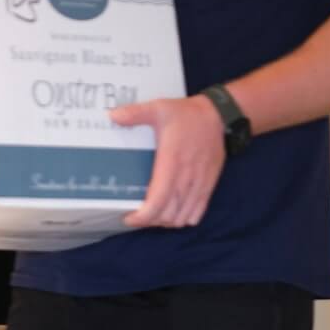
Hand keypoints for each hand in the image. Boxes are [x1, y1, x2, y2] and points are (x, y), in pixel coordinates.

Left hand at [110, 95, 225, 228]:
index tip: (129, 217)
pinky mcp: (209, 185)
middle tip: (137, 213)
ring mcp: (199, 184)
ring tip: (153, 213)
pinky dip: (183, 218)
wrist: (216, 116)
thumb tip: (113, 116)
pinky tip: (173, 210)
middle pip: (167, 215)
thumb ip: (136, 113)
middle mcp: (186, 177)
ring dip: (166, 221)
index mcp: (171, 161)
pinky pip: (196, 214)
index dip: (142, 216)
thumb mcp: (159, 108)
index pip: (157, 201)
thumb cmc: (186, 114)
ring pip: (181, 218)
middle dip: (150, 220)